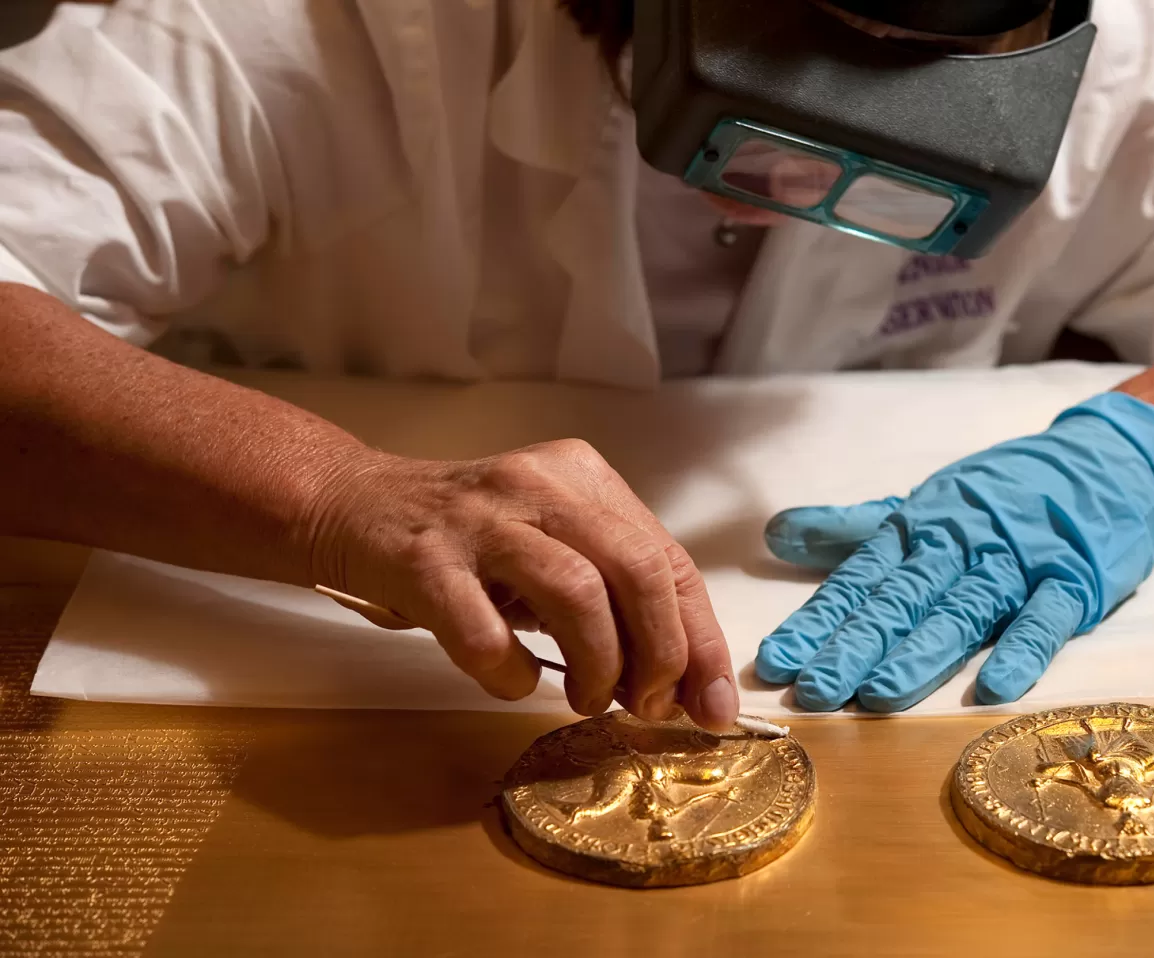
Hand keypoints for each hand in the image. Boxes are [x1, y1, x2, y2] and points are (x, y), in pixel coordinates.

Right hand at [306, 439, 738, 729]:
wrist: (354, 506)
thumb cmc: (470, 541)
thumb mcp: (553, 548)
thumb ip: (615, 600)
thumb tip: (682, 686)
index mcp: (584, 479)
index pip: (670, 560)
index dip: (700, 640)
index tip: (712, 705)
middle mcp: (540, 487)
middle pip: (637, 569)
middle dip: (660, 654)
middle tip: (645, 705)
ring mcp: (481, 520)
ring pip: (575, 592)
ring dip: (597, 666)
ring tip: (586, 700)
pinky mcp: (425, 560)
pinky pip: (484, 632)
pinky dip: (511, 674)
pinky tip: (514, 680)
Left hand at [754, 393, 1153, 710]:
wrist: (1105, 460)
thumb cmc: (1001, 493)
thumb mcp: (923, 504)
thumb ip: (852, 528)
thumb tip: (775, 534)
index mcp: (918, 530)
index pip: (858, 582)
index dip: (816, 623)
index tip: (776, 663)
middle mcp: (959, 546)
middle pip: (900, 602)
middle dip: (853, 648)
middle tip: (813, 691)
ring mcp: (1016, 563)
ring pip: (961, 612)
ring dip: (920, 655)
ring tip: (877, 696)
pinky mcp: (1072, 581)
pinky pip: (1045, 618)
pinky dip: (1021, 650)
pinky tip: (993, 687)